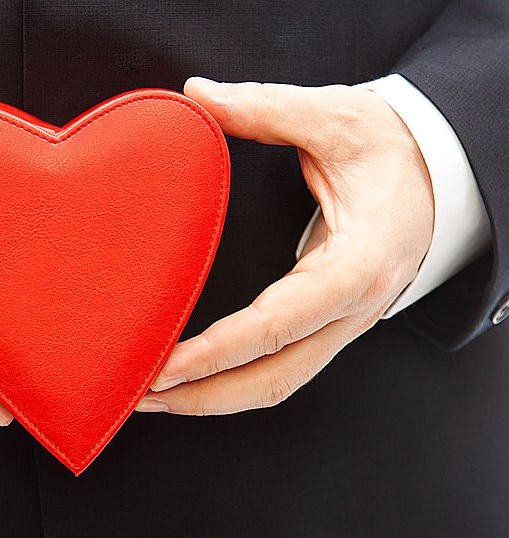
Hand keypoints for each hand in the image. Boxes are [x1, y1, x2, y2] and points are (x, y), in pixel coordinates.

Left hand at [137, 78, 433, 414]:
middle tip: (139, 394)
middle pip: (274, 379)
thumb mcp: (339, 118)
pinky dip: (232, 381)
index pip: (279, 324)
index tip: (165, 366)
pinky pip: (279, 368)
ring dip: (213, 398)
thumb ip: (268, 108)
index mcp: (358, 265)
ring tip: (151, 395)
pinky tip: (192, 376)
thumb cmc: (395, 151)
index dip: (219, 352)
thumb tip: (199, 96)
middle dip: (203, 395)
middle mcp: (353, 309)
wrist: (440, 176)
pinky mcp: (328, 324)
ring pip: (276, 384)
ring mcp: (343, 324)